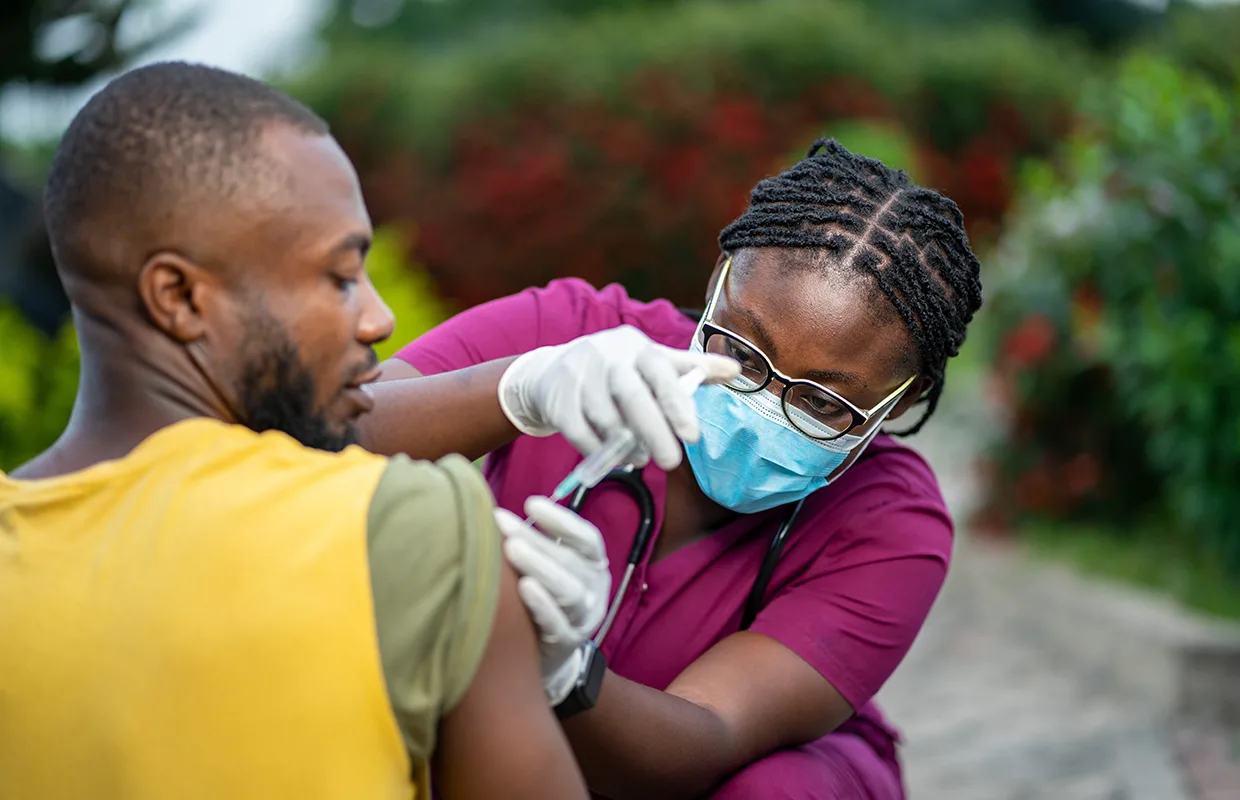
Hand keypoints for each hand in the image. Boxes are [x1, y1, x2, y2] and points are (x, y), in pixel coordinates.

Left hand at [494, 496, 610, 705]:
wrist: (546, 657)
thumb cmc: (543, 598)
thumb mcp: (549, 568)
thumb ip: (535, 542)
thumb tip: (496, 513)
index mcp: (594, 566)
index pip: (587, 539)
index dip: (562, 520)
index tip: (531, 503)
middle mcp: (595, 591)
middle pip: (570, 561)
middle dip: (536, 539)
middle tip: (503, 523)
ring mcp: (584, 620)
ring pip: (569, 591)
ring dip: (540, 567)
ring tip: (512, 549)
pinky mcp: (566, 644)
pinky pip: (557, 624)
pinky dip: (542, 605)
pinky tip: (523, 588)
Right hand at [497, 324, 739, 469]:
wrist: (551, 372)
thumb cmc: (615, 370)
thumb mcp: (652, 363)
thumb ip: (692, 369)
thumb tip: (738, 369)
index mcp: (636, 347)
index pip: (661, 371)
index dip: (677, 404)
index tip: (693, 437)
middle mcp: (605, 355)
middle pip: (632, 396)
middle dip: (654, 433)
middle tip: (671, 462)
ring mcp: (578, 376)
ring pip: (606, 419)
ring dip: (626, 446)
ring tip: (640, 458)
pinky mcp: (557, 399)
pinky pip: (580, 433)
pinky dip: (598, 450)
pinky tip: (611, 455)